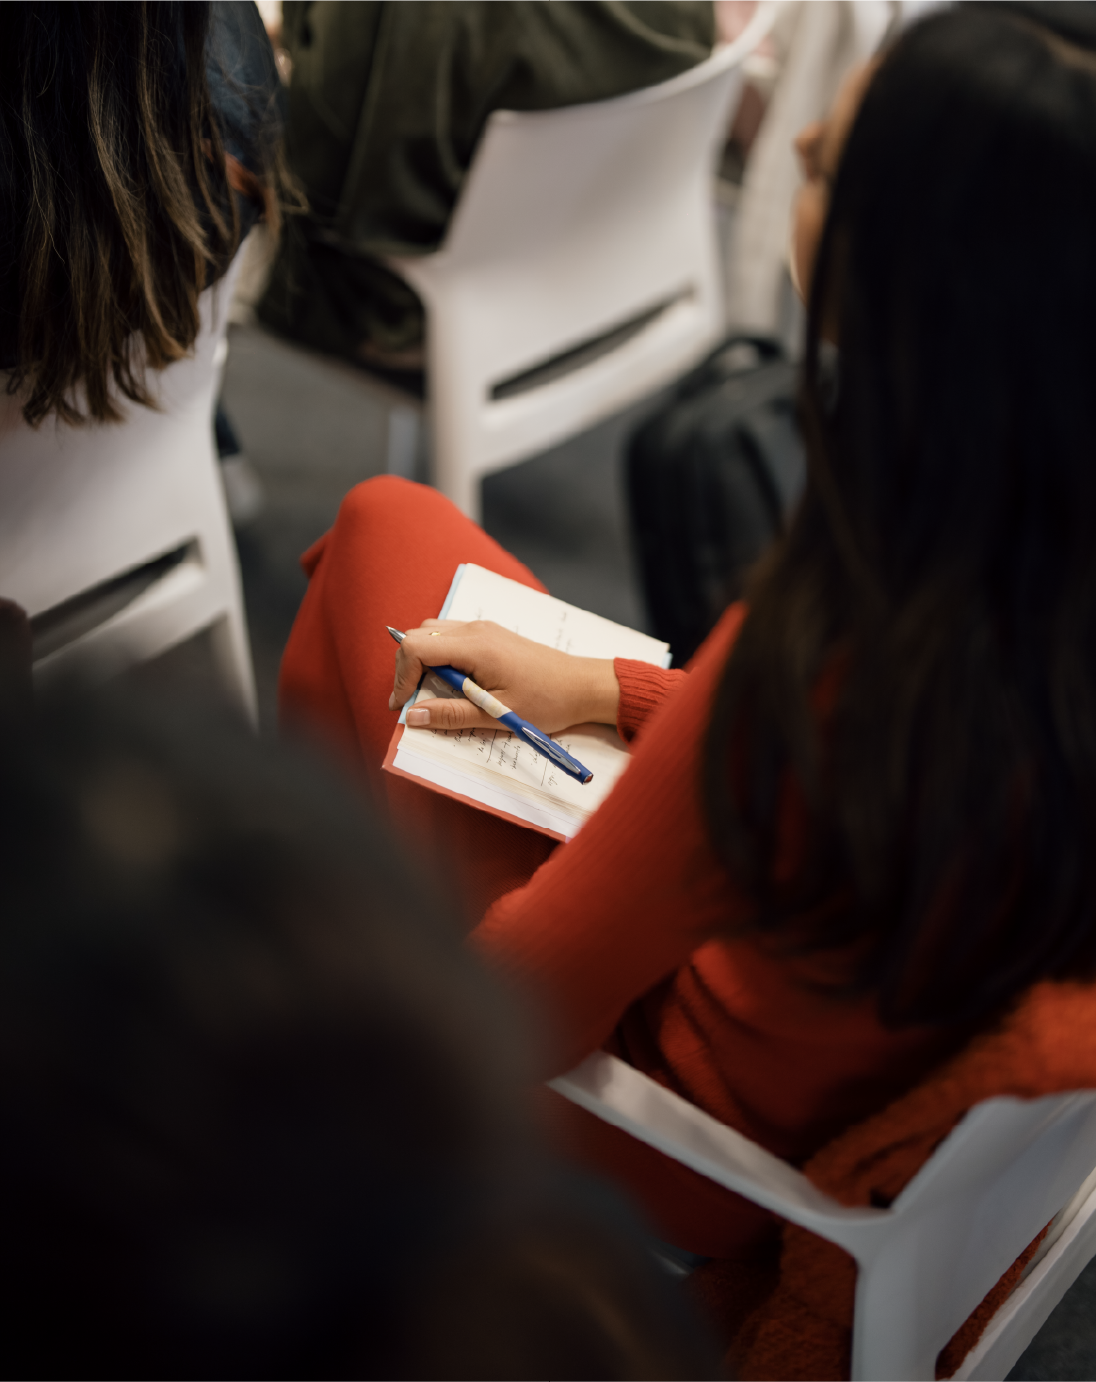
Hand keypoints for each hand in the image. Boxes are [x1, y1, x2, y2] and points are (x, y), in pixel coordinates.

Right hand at [388, 620, 619, 732]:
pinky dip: (438, 656)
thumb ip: (451, 715)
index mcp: (475, 646)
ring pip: (431, 633)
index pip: (416, 647)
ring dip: (421, 661)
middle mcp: (475, 630)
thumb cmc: (547, 702)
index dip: (401, 677)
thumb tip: (412, 716)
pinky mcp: (489, 634)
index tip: (401, 706)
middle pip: (418, 636)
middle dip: (406, 668)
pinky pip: (449, 637)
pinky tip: (449, 683)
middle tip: (410, 701)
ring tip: (428, 693)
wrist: (581, 686)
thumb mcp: (496, 715)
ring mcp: (483, 629)